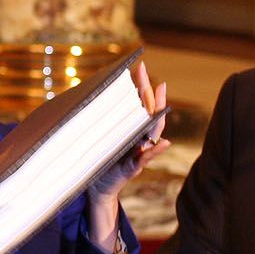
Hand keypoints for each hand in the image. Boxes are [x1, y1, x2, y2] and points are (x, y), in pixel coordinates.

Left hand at [87, 62, 169, 202]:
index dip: (140, 85)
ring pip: (152, 133)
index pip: (138, 104)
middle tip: (149, 74)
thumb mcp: (97, 136)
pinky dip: (155, 151)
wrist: (95, 187)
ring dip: (158, 117)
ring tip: (162, 99)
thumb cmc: (97, 159)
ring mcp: (138, 153)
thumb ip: (100, 120)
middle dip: (150, 93)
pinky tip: (164, 142)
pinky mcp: (133, 168)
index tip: (139, 66)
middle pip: (148, 113)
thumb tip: (90, 93)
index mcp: (129, 129)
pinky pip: (145, 158)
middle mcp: (138, 139)